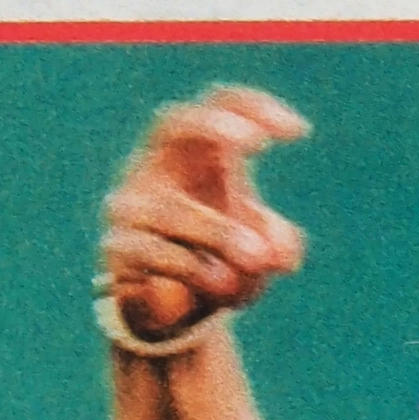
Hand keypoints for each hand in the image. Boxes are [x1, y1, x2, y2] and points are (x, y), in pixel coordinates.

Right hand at [98, 87, 310, 346]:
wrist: (174, 314)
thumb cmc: (219, 262)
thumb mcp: (259, 252)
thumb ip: (276, 242)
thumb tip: (283, 255)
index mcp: (198, 154)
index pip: (219, 105)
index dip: (255, 107)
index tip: (299, 132)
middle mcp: (158, 167)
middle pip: (175, 122)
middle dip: (213, 125)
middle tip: (255, 143)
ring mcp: (131, 204)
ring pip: (170, 208)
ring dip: (219, 233)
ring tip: (258, 260)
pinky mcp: (118, 247)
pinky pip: (152, 251)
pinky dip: (192, 268)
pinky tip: (222, 285)